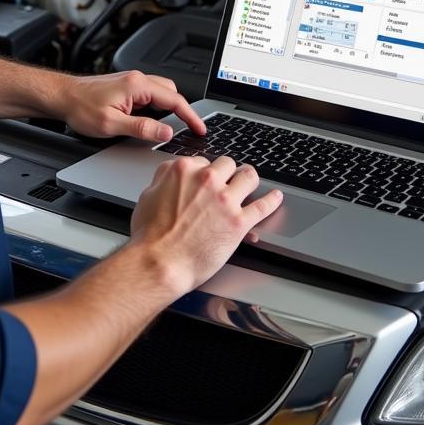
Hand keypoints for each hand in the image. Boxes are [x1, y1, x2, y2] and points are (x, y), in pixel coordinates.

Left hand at [52, 70, 206, 141]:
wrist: (61, 96)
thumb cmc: (80, 107)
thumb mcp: (112, 124)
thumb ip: (142, 128)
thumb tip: (166, 132)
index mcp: (138, 86)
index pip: (175, 100)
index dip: (191, 116)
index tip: (200, 128)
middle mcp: (137, 79)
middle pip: (172, 93)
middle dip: (182, 110)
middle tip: (190, 129)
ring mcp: (131, 81)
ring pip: (161, 92)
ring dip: (170, 108)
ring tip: (174, 126)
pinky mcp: (125, 86)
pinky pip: (150, 94)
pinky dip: (158, 106)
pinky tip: (154, 119)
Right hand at [130, 155, 283, 296]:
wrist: (159, 263)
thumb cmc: (150, 236)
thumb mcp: (147, 195)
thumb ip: (164, 179)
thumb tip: (170, 175)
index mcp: (184, 170)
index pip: (203, 161)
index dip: (205, 172)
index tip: (207, 181)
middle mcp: (207, 180)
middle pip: (227, 164)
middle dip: (227, 173)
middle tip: (227, 182)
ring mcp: (225, 200)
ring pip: (248, 177)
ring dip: (249, 179)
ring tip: (251, 183)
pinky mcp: (238, 222)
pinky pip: (263, 206)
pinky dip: (272, 201)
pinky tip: (276, 198)